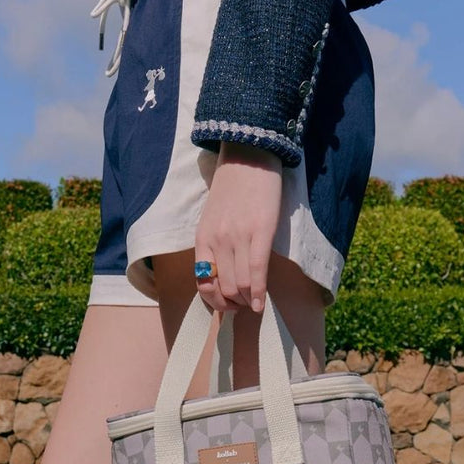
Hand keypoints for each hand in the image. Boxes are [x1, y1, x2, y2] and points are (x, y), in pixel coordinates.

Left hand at [195, 141, 282, 312]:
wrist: (248, 157)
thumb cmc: (232, 190)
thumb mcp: (212, 219)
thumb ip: (215, 245)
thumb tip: (223, 276)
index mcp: (202, 239)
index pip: (203, 283)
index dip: (215, 302)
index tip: (226, 306)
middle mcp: (217, 241)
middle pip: (224, 288)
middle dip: (234, 305)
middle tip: (243, 306)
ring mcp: (238, 237)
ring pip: (240, 284)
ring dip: (247, 301)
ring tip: (253, 303)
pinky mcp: (260, 231)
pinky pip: (257, 272)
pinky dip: (258, 293)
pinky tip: (261, 303)